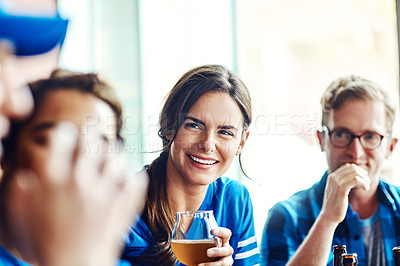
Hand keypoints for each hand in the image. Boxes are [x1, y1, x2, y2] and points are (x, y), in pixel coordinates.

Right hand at [5, 122, 147, 265]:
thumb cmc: (44, 243)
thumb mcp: (22, 217)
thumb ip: (19, 193)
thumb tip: (24, 176)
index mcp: (53, 181)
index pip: (62, 140)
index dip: (65, 132)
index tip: (68, 131)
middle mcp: (80, 182)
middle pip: (92, 143)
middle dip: (93, 133)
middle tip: (94, 132)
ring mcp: (105, 193)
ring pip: (117, 158)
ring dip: (115, 152)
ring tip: (113, 152)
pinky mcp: (122, 206)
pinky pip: (135, 180)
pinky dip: (134, 175)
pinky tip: (129, 174)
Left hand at [200, 227, 233, 265]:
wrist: (205, 257)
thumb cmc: (205, 244)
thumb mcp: (204, 237)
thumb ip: (198, 230)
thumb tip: (185, 221)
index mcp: (224, 239)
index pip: (227, 233)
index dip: (221, 231)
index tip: (213, 230)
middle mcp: (227, 249)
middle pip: (228, 250)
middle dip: (218, 251)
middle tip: (207, 252)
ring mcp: (226, 260)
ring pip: (225, 263)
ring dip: (214, 264)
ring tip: (201, 265)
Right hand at [320, 163, 369, 224]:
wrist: (329, 216)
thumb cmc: (335, 205)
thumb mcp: (337, 190)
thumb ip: (343, 182)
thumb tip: (355, 177)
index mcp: (332, 176)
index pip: (348, 166)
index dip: (358, 170)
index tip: (364, 179)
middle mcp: (333, 177)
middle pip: (352, 168)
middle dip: (363, 174)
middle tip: (367, 183)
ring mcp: (336, 182)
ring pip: (355, 173)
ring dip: (364, 179)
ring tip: (367, 187)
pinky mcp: (341, 189)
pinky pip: (355, 180)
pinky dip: (363, 183)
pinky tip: (366, 189)